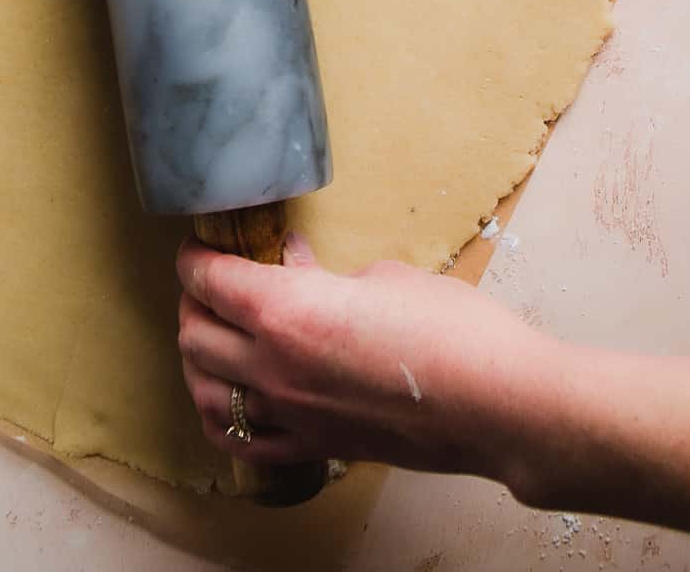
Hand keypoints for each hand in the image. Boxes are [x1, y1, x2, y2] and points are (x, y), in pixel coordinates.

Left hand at [175, 236, 533, 478]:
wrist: (495, 404)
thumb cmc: (451, 329)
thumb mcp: (385, 278)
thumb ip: (326, 276)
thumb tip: (297, 267)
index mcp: (287, 310)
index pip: (210, 279)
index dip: (196, 255)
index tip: (202, 243)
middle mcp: (273, 367)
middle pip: (195, 334)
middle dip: (193, 300)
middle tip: (212, 279)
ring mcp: (289, 415)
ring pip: (205, 391)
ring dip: (199, 357)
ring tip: (213, 333)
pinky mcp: (312, 447)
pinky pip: (241, 440)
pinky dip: (223, 414)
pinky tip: (230, 397)